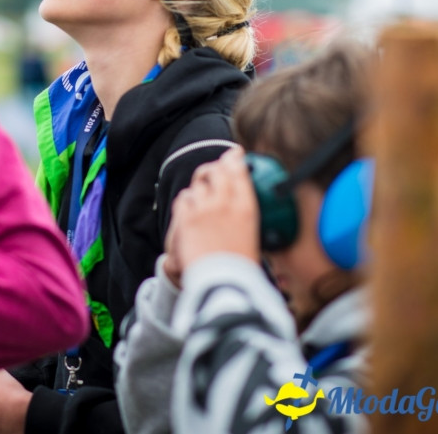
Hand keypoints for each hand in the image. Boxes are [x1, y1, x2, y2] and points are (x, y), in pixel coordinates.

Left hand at [164, 145, 259, 278]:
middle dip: (213, 168)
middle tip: (212, 172)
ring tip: (202, 200)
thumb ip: (244, 211)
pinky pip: (184, 198)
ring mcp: (204, 209)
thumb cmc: (240, 265)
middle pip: (216, 171)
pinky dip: (187, 202)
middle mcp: (225, 203)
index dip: (234, 159)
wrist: (220, 283)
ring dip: (199, 188)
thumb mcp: (253, 234)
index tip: (234, 154)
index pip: (239, 171)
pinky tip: (191, 212)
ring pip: (197, 184)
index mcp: (246, 207)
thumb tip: (241, 195)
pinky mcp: (186, 219)